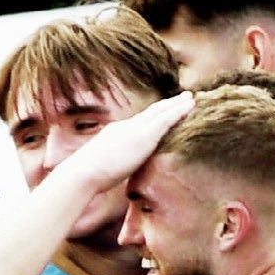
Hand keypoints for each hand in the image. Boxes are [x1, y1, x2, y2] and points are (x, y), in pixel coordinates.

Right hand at [49, 91, 194, 194]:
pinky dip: (179, 111)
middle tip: (181, 98)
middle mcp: (126, 127)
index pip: (138, 122)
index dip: (152, 116)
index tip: (162, 111)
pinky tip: (190, 106)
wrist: (83, 172)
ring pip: (161, 112)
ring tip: (190, 99)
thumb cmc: (87, 176)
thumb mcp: (101, 167)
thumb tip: (108, 177)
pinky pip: (166, 119)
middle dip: (166, 105)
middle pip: (150, 112)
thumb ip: (110, 166)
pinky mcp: (144, 136)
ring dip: (176, 104)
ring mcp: (135, 130)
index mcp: (116, 133)